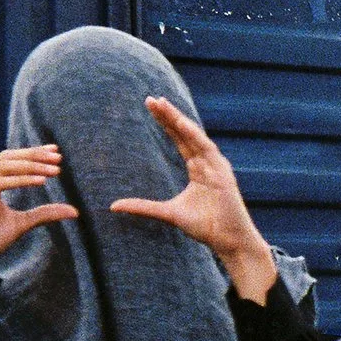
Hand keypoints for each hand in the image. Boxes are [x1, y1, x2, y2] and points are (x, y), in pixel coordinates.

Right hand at [0, 146, 78, 269]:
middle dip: (34, 156)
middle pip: (7, 157)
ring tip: (54, 170)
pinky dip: (21, 180)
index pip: (10, 158)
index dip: (32, 153)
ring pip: (4, 166)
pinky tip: (40, 182)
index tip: (55, 151)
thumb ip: (44, 214)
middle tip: (58, 157)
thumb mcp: (21, 224)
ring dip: (31, 166)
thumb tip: (74, 211)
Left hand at [109, 97, 278, 302]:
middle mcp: (208, 164)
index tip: (150, 108)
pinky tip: (182, 123)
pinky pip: (207, 149)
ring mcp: (217, 167)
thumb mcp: (168, 214)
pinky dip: (194, 135)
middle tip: (151, 99)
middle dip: (169, 116)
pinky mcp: (223, 173)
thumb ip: (143, 207)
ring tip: (164, 105)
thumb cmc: (205, 227)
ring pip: (195, 136)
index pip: (179, 140)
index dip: (166, 123)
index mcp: (198, 169)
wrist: (227, 241)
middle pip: (185, 134)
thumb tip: (113, 205)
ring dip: (180, 120)